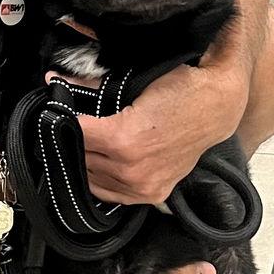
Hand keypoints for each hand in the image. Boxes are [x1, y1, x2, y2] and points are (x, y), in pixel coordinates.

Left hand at [73, 59, 247, 206]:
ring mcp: (142, 185)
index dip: (62, 118)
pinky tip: (100, 163)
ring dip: (86, 160)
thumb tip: (56, 80)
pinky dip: (101, 179)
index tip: (57, 110)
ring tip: (89, 142)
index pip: (73, 132)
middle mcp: (130, 168)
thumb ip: (91, 86)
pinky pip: (111, 193)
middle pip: (80, 155)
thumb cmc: (181, 89)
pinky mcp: (152, 193)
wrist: (217, 108)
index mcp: (122, 139)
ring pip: (91, 177)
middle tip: (72, 124)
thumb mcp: (133, 81)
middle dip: (73, 138)